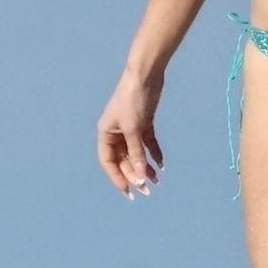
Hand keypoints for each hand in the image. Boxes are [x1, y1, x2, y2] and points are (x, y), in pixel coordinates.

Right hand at [97, 67, 164, 197]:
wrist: (145, 75)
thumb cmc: (133, 100)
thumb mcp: (134, 129)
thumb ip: (137, 154)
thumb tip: (140, 177)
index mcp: (105, 134)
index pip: (108, 162)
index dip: (117, 178)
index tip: (129, 192)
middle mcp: (115, 133)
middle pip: (124, 160)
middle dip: (135, 175)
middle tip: (148, 190)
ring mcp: (130, 128)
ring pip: (136, 153)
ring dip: (145, 166)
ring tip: (157, 180)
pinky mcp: (143, 123)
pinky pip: (147, 143)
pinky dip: (153, 153)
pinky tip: (161, 164)